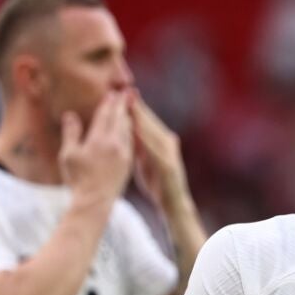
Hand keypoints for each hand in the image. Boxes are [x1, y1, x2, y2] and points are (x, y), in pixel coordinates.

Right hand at [59, 91, 133, 204]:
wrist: (96, 201)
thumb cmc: (78, 179)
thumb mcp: (68, 155)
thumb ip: (71, 133)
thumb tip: (70, 115)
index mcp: (100, 139)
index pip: (106, 115)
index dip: (109, 103)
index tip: (112, 92)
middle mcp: (115, 144)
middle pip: (120, 119)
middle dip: (122, 105)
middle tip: (125, 93)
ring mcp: (124, 153)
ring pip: (128, 129)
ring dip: (128, 117)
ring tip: (128, 108)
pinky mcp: (128, 163)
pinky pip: (131, 141)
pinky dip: (131, 131)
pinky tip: (130, 130)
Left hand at [129, 92, 188, 208]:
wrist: (173, 204)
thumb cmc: (156, 182)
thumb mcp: (143, 159)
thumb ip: (137, 143)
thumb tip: (124, 128)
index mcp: (161, 140)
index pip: (146, 120)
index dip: (134, 106)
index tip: (121, 92)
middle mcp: (168, 143)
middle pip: (150, 122)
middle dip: (138, 106)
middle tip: (126, 90)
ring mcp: (169, 153)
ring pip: (153, 132)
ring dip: (142, 118)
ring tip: (130, 105)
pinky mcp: (169, 165)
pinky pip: (155, 150)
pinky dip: (145, 139)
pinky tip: (136, 130)